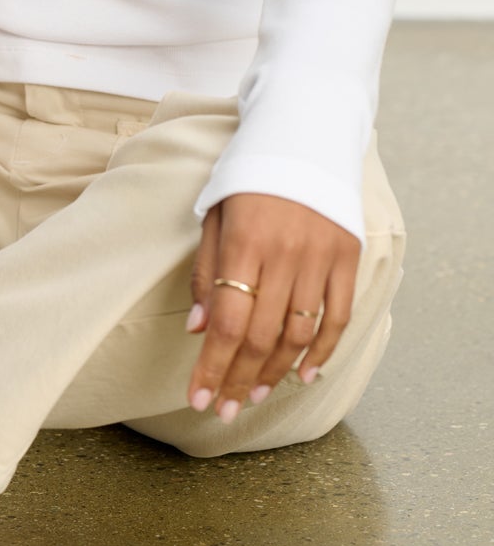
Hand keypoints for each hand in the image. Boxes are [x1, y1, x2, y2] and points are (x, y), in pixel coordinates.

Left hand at [185, 192, 360, 419]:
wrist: (303, 136)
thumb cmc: (247, 178)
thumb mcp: (215, 214)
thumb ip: (208, 272)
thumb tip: (200, 330)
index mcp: (246, 241)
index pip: (228, 322)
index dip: (212, 367)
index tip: (198, 398)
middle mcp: (285, 253)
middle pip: (261, 336)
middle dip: (238, 379)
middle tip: (223, 409)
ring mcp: (320, 256)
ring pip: (298, 333)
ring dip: (274, 373)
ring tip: (251, 397)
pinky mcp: (347, 256)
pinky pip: (337, 317)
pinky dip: (322, 350)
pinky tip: (303, 375)